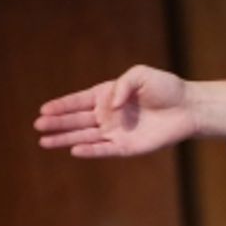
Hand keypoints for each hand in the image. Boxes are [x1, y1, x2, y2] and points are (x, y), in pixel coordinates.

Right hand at [35, 64, 197, 157]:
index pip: (79, 101)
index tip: (43, 109)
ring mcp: (116, 132)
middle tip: (38, 125)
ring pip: (84, 136)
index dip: (61, 105)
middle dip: (57, 122)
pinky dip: (89, 150)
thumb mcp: (141, 75)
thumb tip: (110, 105)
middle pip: (76, 120)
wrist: (187, 107)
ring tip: (44, 141)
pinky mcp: (126, 146)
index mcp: (108, 95)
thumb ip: (122, 85)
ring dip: (65, 138)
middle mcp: (108, 115)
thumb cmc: (165, 88)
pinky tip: (74, 150)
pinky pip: (104, 149)